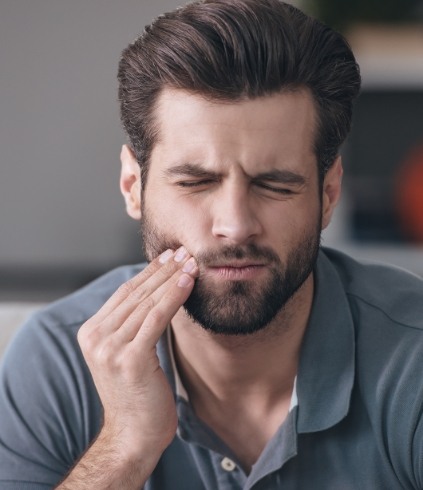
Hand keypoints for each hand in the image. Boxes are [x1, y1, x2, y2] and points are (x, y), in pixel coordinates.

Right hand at [77, 247, 197, 463]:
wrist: (133, 435)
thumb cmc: (138, 393)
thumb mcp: (128, 352)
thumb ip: (132, 324)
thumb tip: (157, 291)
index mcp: (91, 332)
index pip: (124, 293)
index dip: (149, 272)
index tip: (169, 256)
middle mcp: (95, 337)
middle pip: (136, 293)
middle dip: (163, 270)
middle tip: (184, 251)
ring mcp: (110, 348)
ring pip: (147, 302)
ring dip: (172, 279)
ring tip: (191, 262)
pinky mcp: (130, 358)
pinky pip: (156, 318)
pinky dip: (173, 297)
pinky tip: (188, 282)